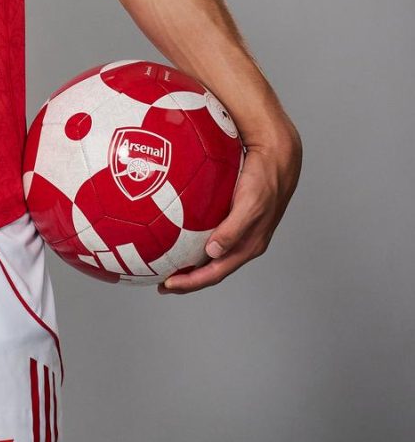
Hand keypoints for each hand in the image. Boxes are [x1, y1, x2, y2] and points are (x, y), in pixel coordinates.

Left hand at [157, 122, 302, 294]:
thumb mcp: (250, 205)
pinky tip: (181, 235)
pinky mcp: (233, 217)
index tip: (168, 285)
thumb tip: (213, 252)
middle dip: (187, 279)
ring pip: (212, 255)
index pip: (215, 273)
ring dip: (191, 264)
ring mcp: (239, 230)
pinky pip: (211, 235)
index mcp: (249, 245)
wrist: (278, 157)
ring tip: (169, 265)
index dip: (191, 282)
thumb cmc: (265, 179)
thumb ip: (233, 229)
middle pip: (212, 269)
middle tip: (162, 283)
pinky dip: (195, 242)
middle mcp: (243, 242)